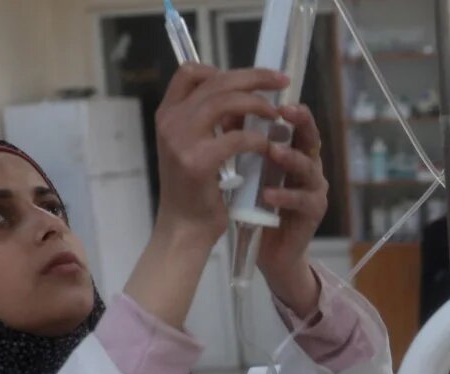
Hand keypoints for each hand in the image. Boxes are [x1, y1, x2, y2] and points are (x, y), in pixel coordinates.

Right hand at [126, 65, 284, 328]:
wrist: (185, 229)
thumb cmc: (196, 190)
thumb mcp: (195, 147)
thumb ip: (212, 121)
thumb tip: (244, 97)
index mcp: (167, 114)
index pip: (190, 72)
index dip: (223, 68)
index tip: (252, 78)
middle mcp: (170, 122)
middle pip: (216, 81)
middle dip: (254, 78)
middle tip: (281, 81)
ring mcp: (180, 140)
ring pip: (227, 102)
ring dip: (259, 105)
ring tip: (277, 115)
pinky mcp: (199, 162)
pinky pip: (238, 138)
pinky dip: (259, 139)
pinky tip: (270, 147)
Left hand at [255, 103, 328, 318]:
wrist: (265, 249)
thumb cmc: (255, 205)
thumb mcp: (244, 168)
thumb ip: (239, 139)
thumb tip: (223, 106)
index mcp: (292, 150)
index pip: (293, 121)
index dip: (285, 105)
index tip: (270, 91)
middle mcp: (308, 165)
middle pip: (310, 137)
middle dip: (301, 122)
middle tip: (285, 111)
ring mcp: (313, 188)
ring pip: (309, 166)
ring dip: (291, 157)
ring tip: (273, 152)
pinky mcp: (312, 212)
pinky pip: (302, 200)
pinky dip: (284, 195)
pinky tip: (268, 194)